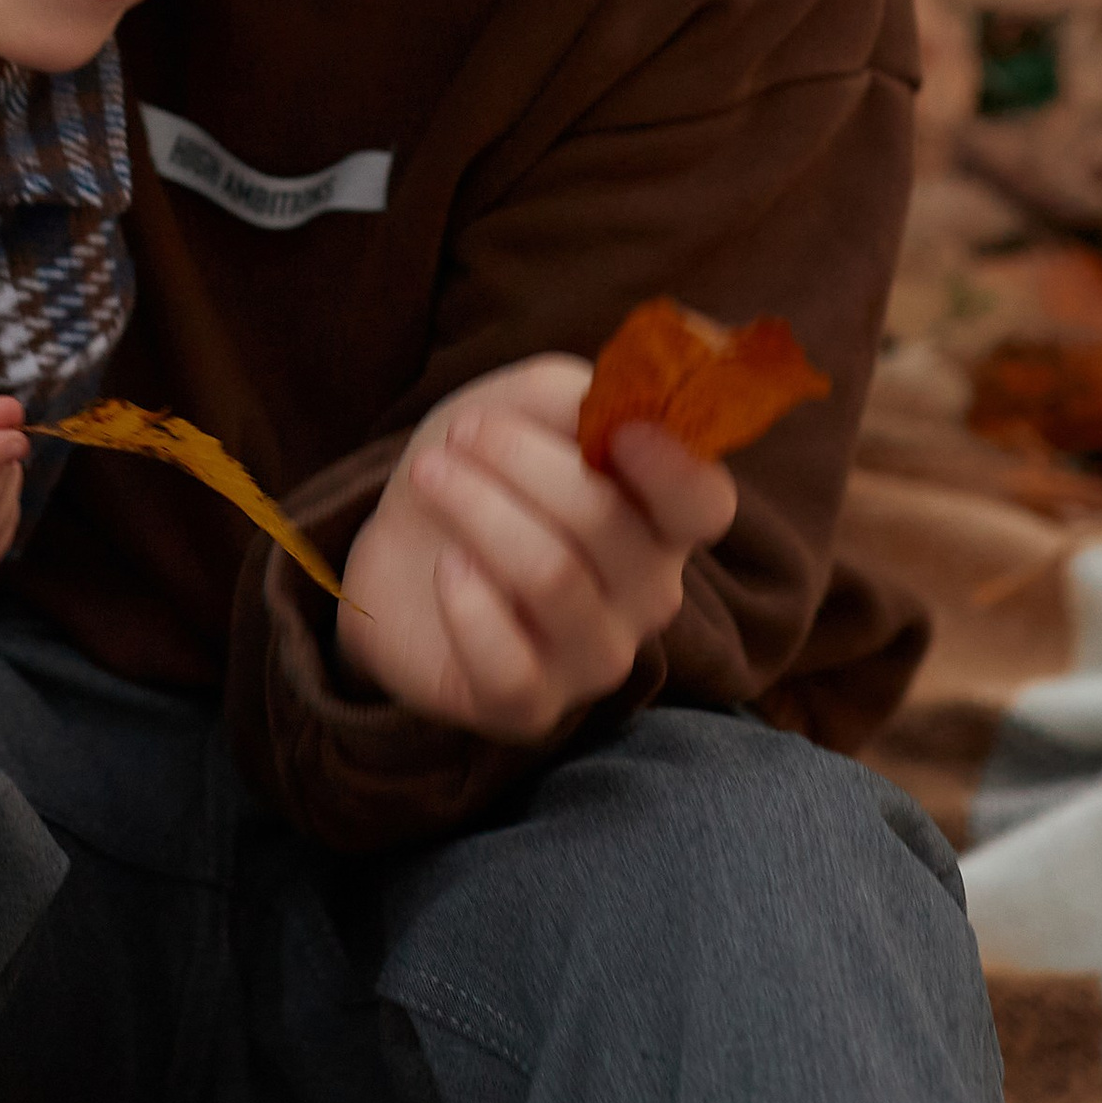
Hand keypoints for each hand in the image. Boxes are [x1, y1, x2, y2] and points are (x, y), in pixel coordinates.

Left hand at [336, 355, 738, 740]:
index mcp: (660, 519)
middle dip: (516, 458)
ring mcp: (593, 657)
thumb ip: (575, 396)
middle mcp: (646, 595)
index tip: (614, 428)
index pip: (705, 504)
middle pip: (604, 521)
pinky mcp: (528, 707)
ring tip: (430, 477)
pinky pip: (509, 662)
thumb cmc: (481, 472)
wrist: (395, 550)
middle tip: (460, 434)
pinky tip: (446, 571)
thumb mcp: (521, 406)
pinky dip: (465, 602)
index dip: (671, 465)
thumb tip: (611, 408)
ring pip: (551, 576)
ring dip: (475, 508)